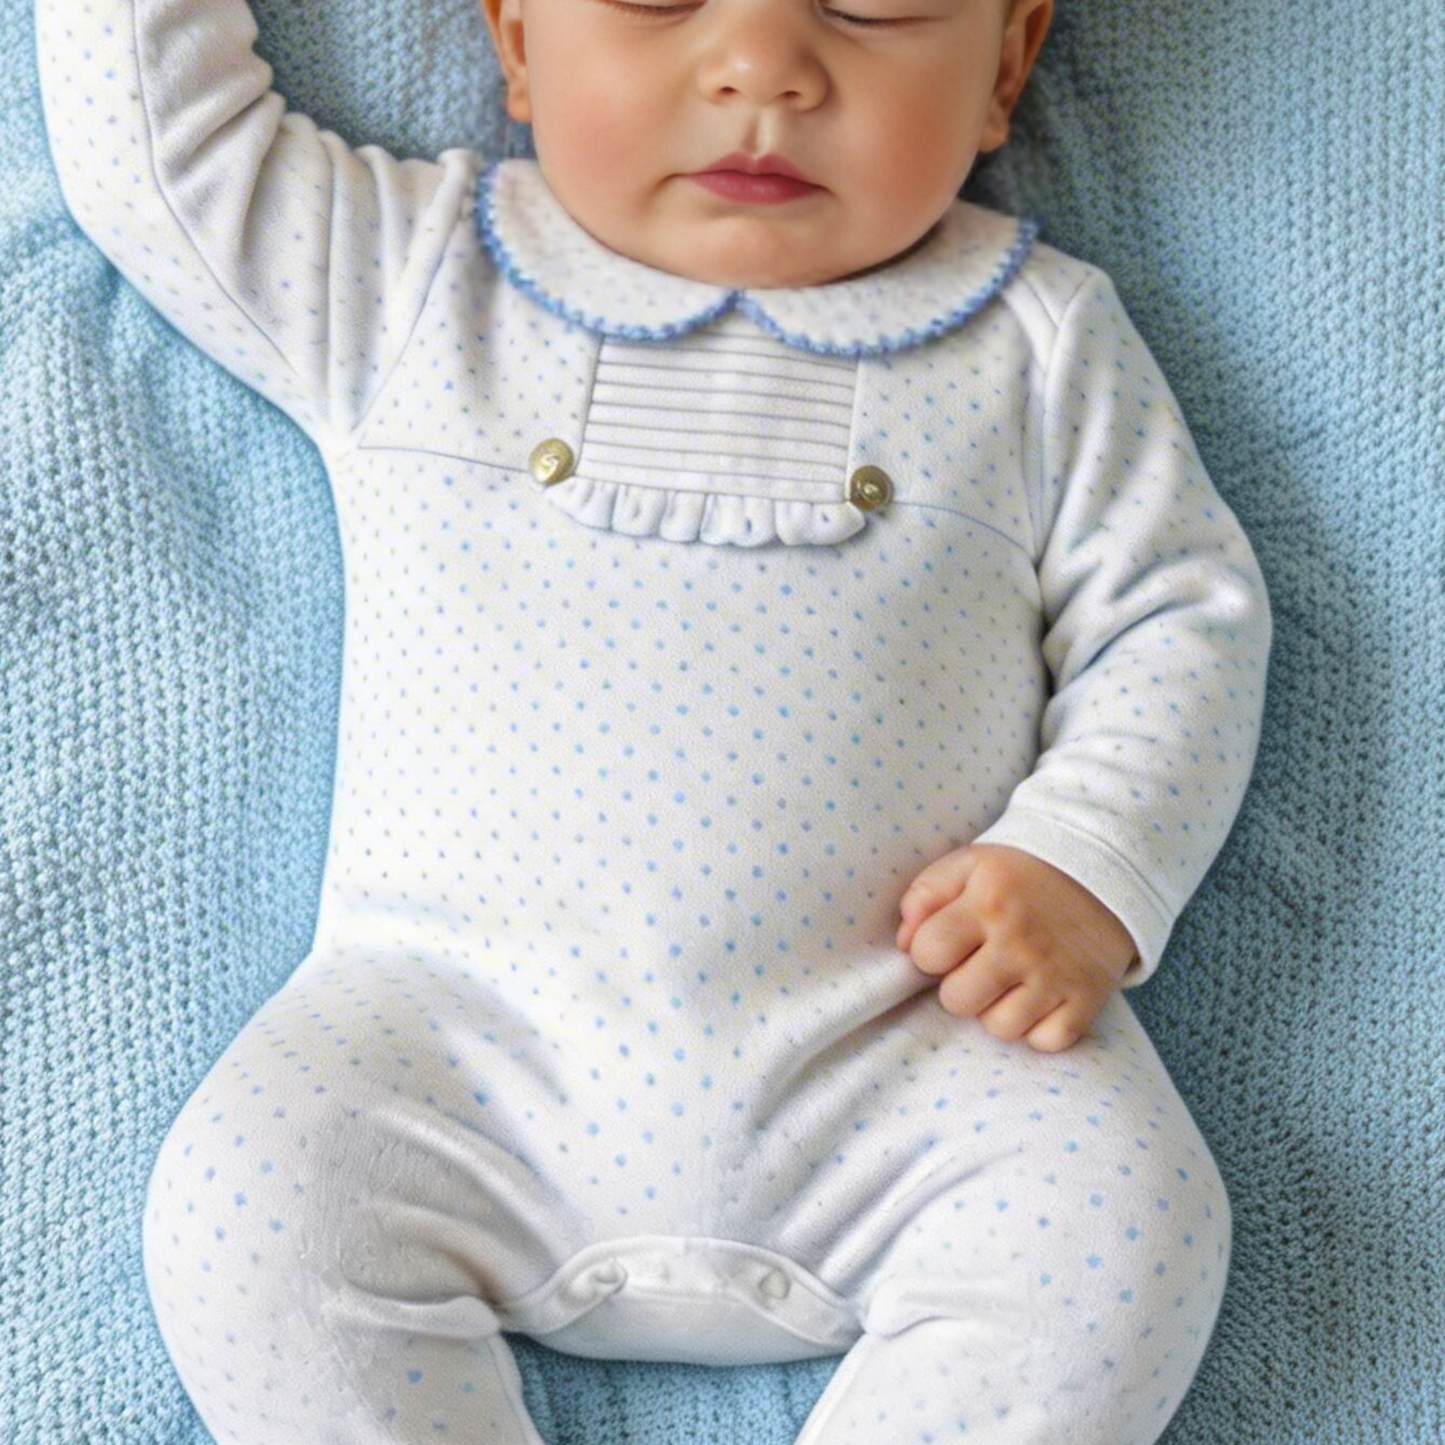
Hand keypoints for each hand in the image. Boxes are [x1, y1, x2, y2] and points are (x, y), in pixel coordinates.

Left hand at [895, 842, 1138, 1052]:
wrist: (1106, 870)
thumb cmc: (1024, 873)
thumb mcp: (970, 864)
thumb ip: (925, 895)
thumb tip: (903, 943)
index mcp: (987, 902)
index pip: (926, 953)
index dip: (930, 952)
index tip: (950, 943)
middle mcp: (1021, 941)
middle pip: (957, 1000)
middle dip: (960, 985)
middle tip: (981, 964)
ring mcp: (1056, 974)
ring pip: (999, 1028)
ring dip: (998, 1009)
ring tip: (1011, 981)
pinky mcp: (1088, 999)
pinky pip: (1044, 1041)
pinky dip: (1040, 1028)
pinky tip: (1041, 999)